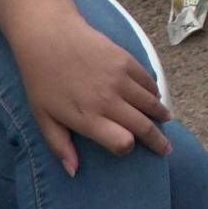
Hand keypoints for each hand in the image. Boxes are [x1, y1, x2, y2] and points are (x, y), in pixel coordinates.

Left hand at [11, 3, 170, 175]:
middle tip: (166, 150)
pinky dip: (154, 93)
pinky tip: (154, 98)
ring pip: (151, 103)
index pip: (122, 142)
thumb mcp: (42, 118)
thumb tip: (73, 171)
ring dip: (161, 115)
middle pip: (143, 126)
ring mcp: (120, 80)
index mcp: (86, 118)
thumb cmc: (41, 80)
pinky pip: (149, 82)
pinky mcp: (128, 61)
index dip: (127, 148)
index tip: (127, 149)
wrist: (50, 37)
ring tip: (166, 122)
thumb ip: (59, 146)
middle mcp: (108, 101)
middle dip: (157, 141)